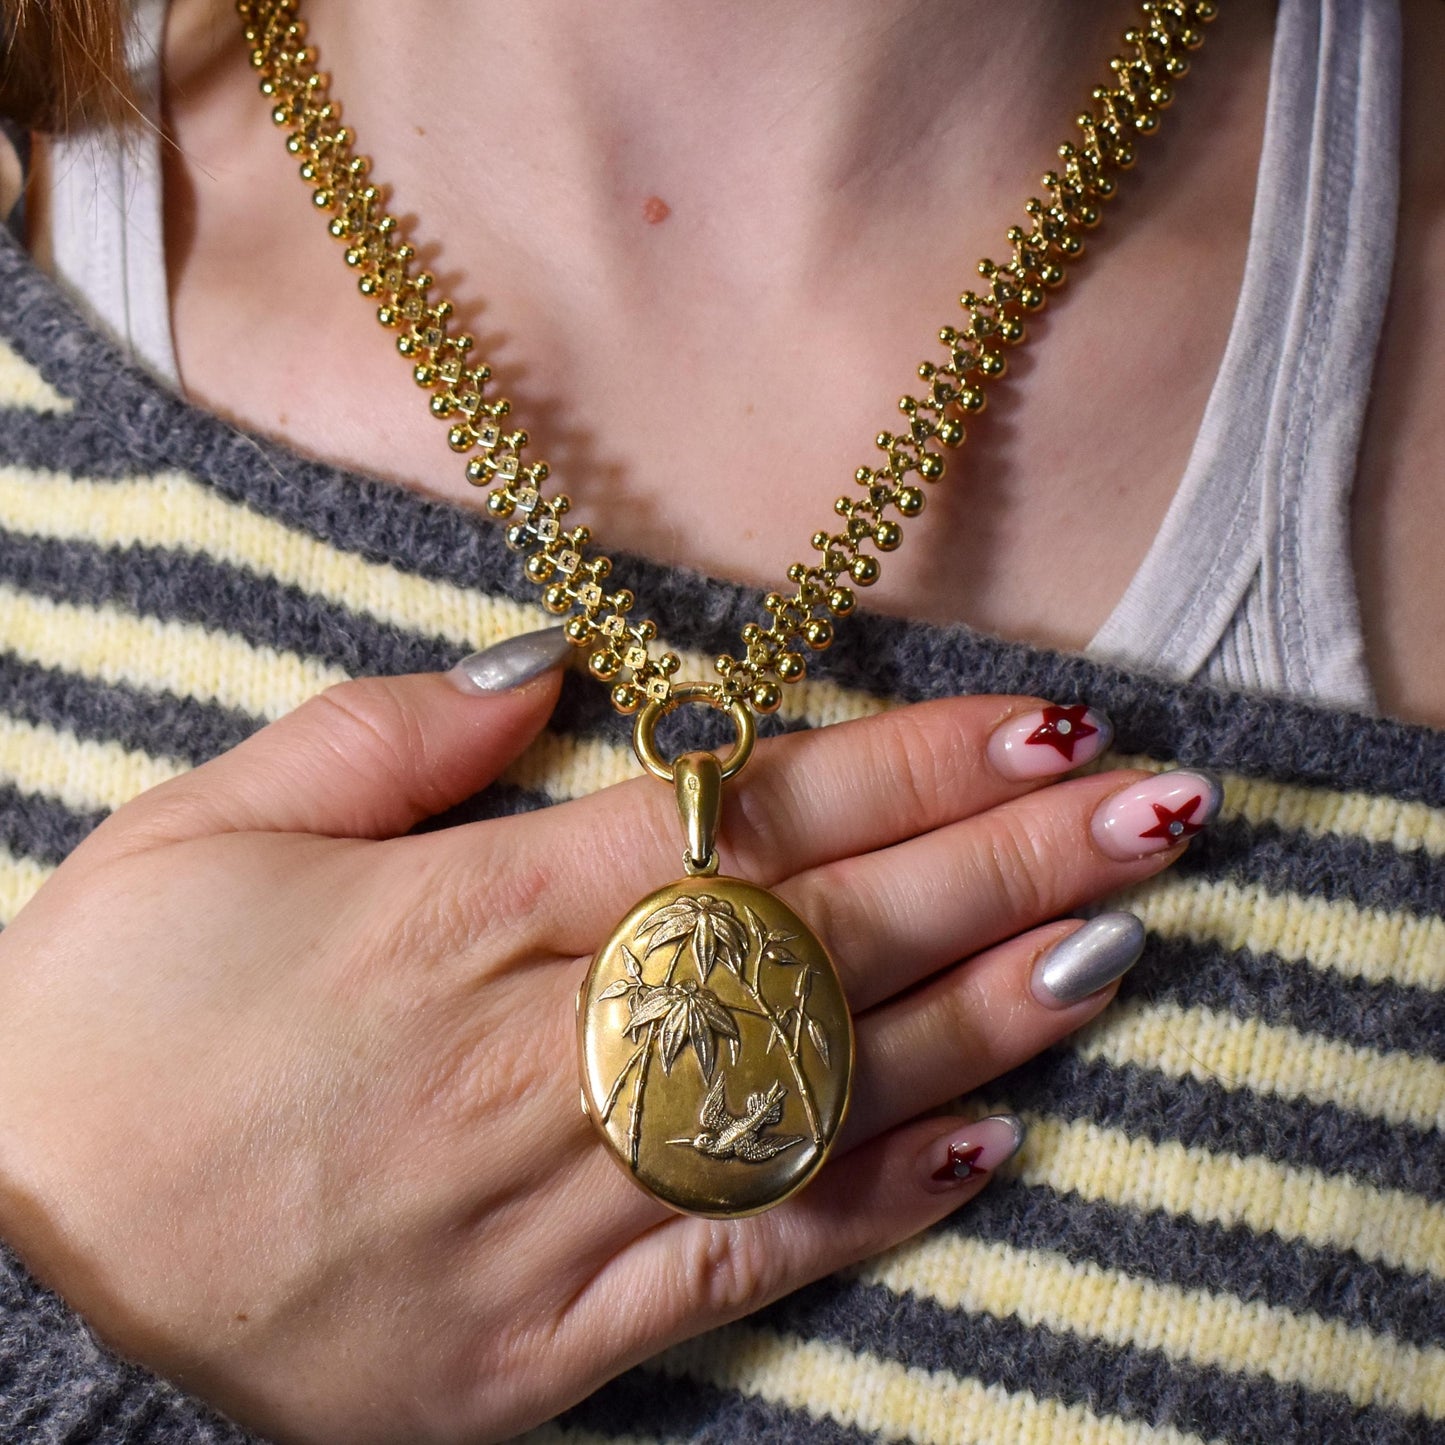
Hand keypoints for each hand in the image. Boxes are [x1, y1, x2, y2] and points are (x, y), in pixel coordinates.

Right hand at [0, 645, 1208, 1443]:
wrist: (4, 1293)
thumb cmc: (93, 1040)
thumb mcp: (190, 837)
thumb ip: (377, 741)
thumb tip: (533, 665)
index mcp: (460, 915)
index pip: (735, 817)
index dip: (901, 762)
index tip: (1036, 719)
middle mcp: (539, 1051)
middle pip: (815, 938)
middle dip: (1000, 860)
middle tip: (1153, 804)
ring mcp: (553, 1205)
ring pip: (811, 1092)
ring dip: (982, 1016)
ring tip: (1121, 940)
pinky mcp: (544, 1339)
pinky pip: (738, 1264)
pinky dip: (869, 1205)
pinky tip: (987, 1143)